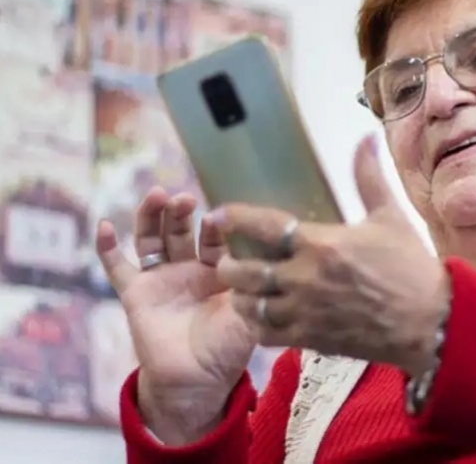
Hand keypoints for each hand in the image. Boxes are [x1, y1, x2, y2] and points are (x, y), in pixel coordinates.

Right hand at [96, 188, 256, 444]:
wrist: (196, 382)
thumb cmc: (228, 350)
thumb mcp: (250, 315)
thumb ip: (256, 290)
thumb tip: (266, 262)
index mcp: (219, 271)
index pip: (215, 239)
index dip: (216, 227)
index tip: (218, 216)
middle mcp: (188, 269)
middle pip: (181, 231)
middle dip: (182, 213)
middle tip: (184, 198)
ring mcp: (160, 279)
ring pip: (151, 239)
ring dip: (151, 216)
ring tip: (156, 196)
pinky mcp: (135, 293)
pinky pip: (118, 268)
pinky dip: (107, 248)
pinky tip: (104, 225)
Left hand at [212, 134, 448, 376]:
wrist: (430, 321)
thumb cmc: (411, 267)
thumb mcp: (390, 216)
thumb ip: (368, 178)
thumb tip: (367, 137)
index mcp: (320, 243)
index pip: (263, 226)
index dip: (234, 218)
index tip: (219, 214)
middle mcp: (305, 277)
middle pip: (244, 272)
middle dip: (227, 266)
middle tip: (226, 261)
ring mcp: (305, 311)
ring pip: (249, 307)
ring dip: (240, 297)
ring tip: (240, 291)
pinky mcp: (311, 339)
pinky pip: (267, 335)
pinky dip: (257, 326)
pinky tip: (262, 317)